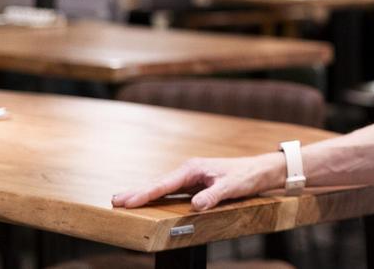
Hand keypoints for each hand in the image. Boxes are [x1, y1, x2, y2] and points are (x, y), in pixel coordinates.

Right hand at [111, 152, 284, 210]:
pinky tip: (147, 200)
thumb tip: (196, 205)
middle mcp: (189, 170)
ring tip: (122, 200)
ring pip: (162, 187)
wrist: (260, 170)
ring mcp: (191, 177)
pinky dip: (156, 195)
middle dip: (136, 191)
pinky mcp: (194, 183)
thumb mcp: (231, 187)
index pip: (164, 184)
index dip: (146, 193)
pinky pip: (171, 191)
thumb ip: (213, 196)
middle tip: (114, 200)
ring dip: (143, 193)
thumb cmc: (246, 175)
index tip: (128, 201)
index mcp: (193, 168)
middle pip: (158, 183)